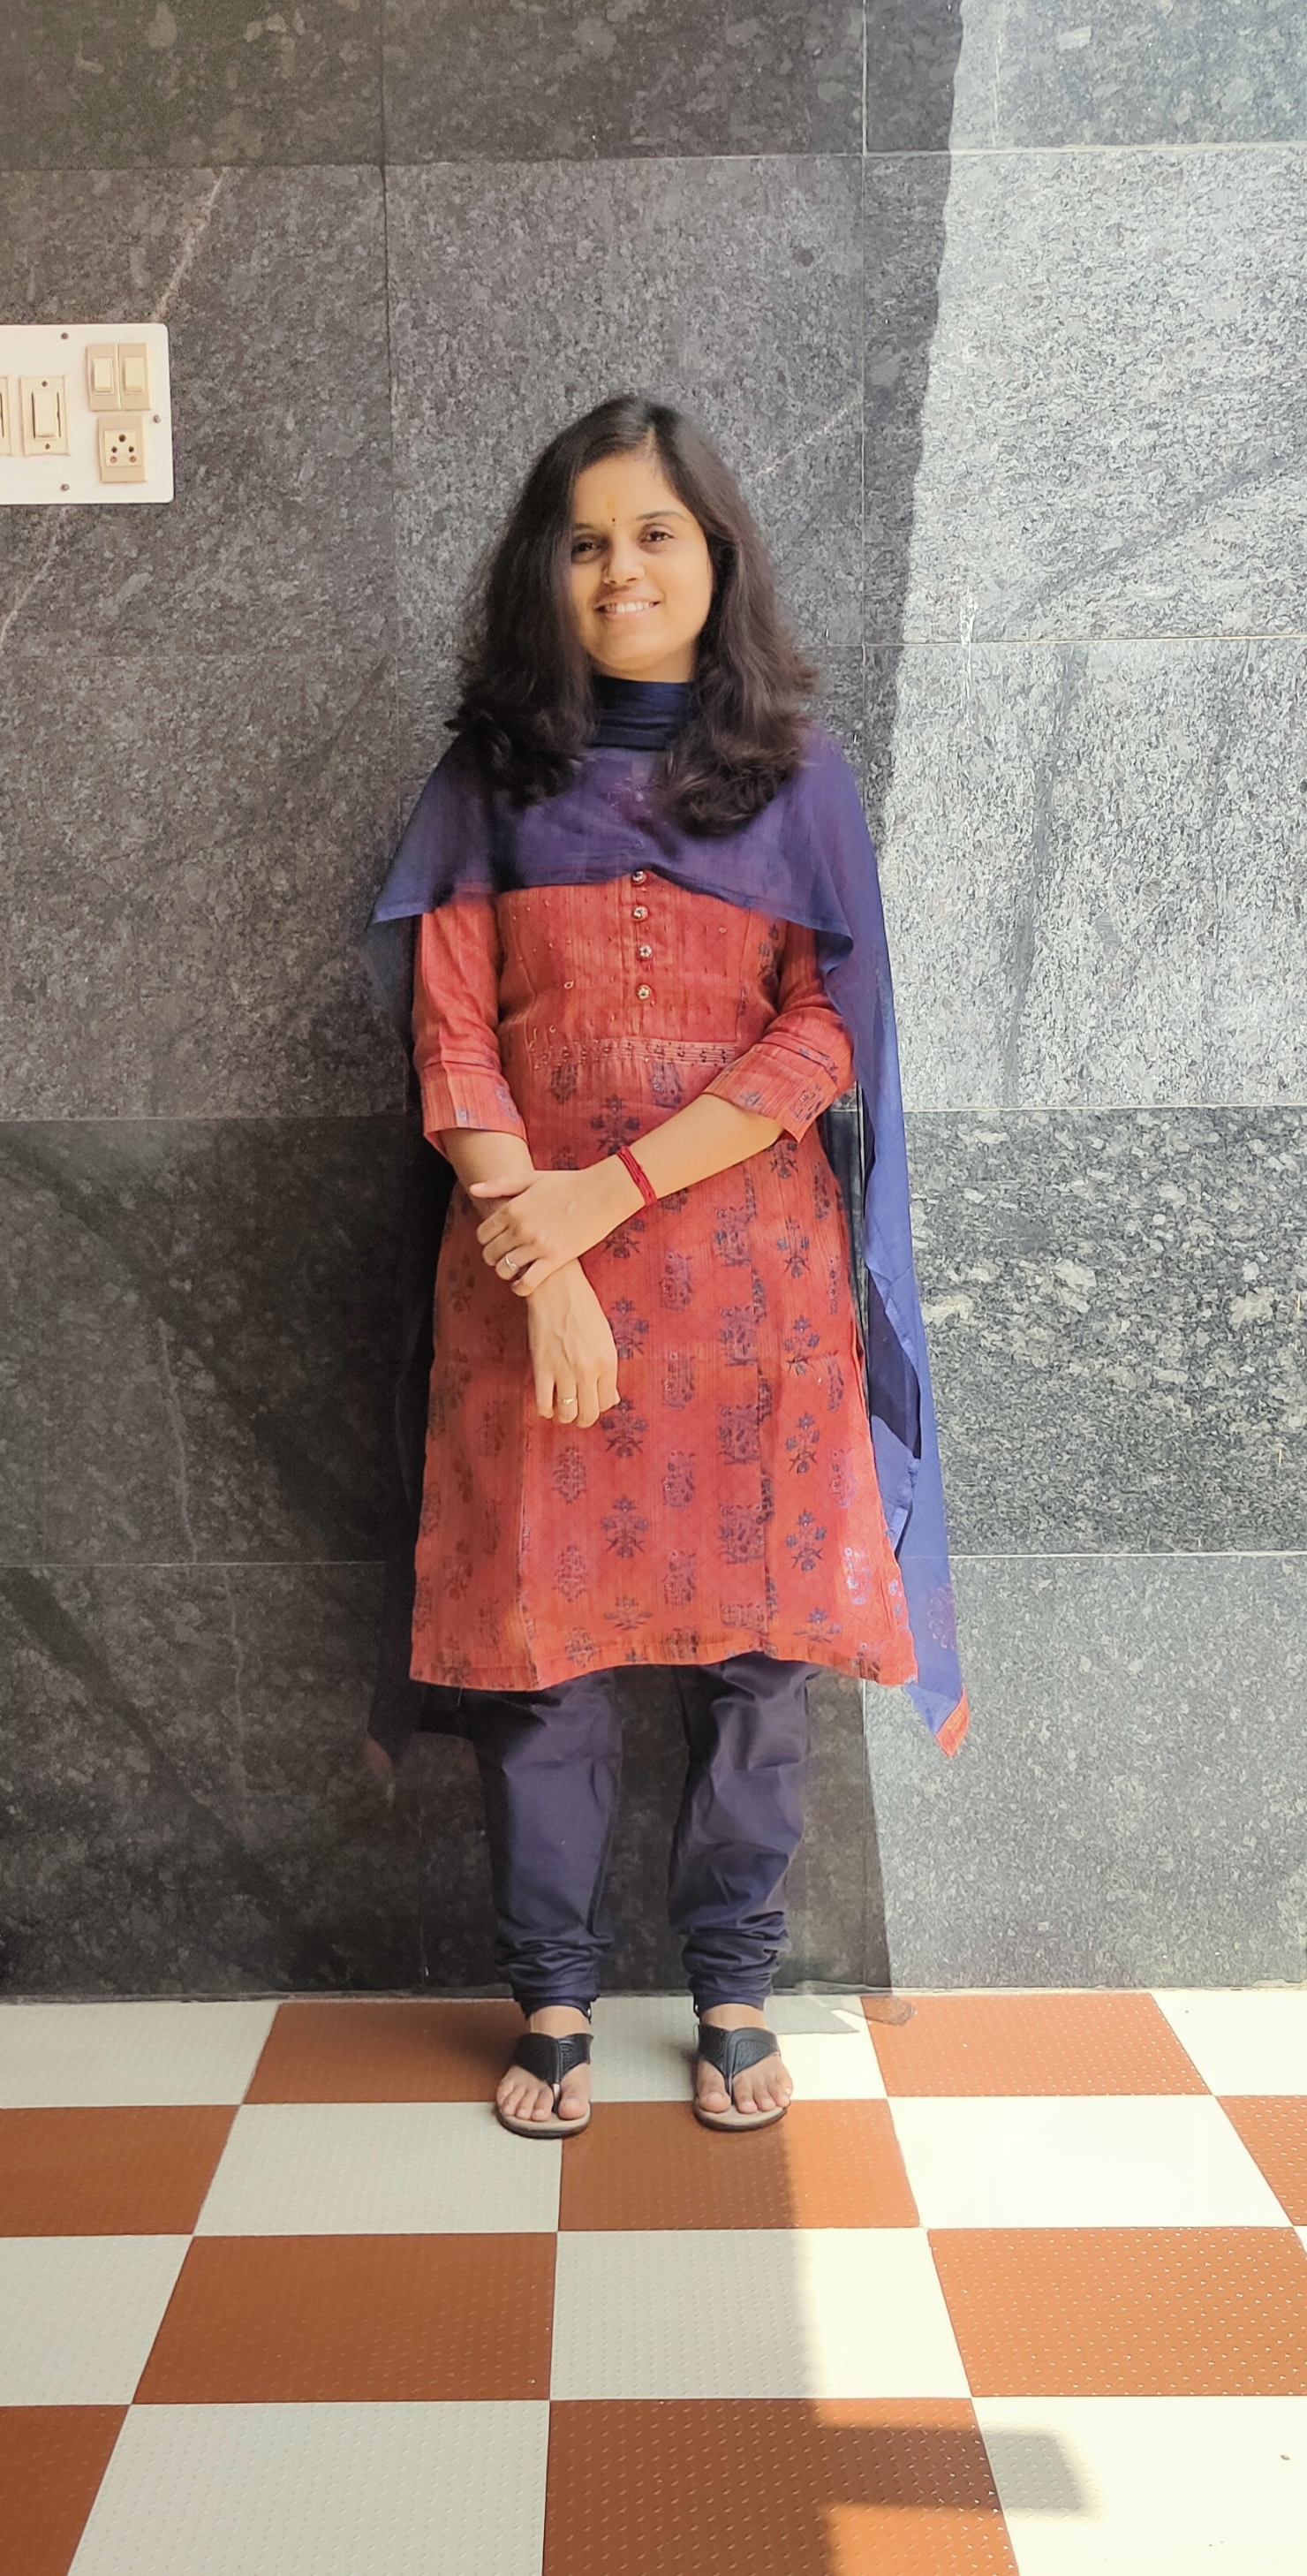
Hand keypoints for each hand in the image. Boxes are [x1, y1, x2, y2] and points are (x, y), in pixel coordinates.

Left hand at [470, 1158, 641, 1293]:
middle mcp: (520, 1227)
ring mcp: (536, 1245)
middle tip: (504, 1257)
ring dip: (505, 1272)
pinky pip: (527, 1282)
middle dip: (493, 1257)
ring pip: (504, 1269)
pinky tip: (522, 1285)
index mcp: (512, 1208)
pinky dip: (520, 1287)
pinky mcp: (554, 1259)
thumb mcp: (531, 1178)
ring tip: (514, 1270)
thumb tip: (473, 1188)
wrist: (602, 1194)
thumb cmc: (567, 1183)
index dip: (486, 1241)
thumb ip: (499, 1185)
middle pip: (490, 1253)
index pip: (482, 1233)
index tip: (496, 1242)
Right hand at [525, 1264, 619, 1424]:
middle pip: (588, 1413)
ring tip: (561, 1410)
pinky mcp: (542, 1367)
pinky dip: (545, 1410)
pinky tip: (547, 1404)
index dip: (597, 1407)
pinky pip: (543, 1403)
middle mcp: (589, 1370)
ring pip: (566, 1413)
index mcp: (608, 1362)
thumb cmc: (583, 1308)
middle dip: (582, 1418)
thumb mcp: (605, 1338)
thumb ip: (607, 1370)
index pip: (606, 1403)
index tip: (590, 1403)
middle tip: (576, 1413)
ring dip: (564, 1417)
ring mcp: (564, 1370)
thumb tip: (611, 1398)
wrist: (557, 1288)